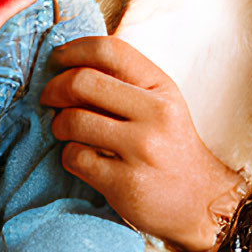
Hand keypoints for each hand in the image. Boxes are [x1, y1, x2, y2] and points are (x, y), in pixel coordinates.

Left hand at [39, 35, 248, 251]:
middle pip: (82, 82)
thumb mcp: (159, 104)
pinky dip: (69, 156)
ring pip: (73, 121)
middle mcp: (155, 114)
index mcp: (161, 87)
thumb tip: (67, 64)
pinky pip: (75, 158)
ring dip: (58, 124)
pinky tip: (81, 159)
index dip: (74, 50)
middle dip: (54, 88)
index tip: (56, 59)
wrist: (202, 201)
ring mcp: (142, 150)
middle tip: (48, 98)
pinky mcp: (126, 183)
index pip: (110, 50)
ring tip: (64, 130)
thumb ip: (124, 82)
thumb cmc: (170, 147)